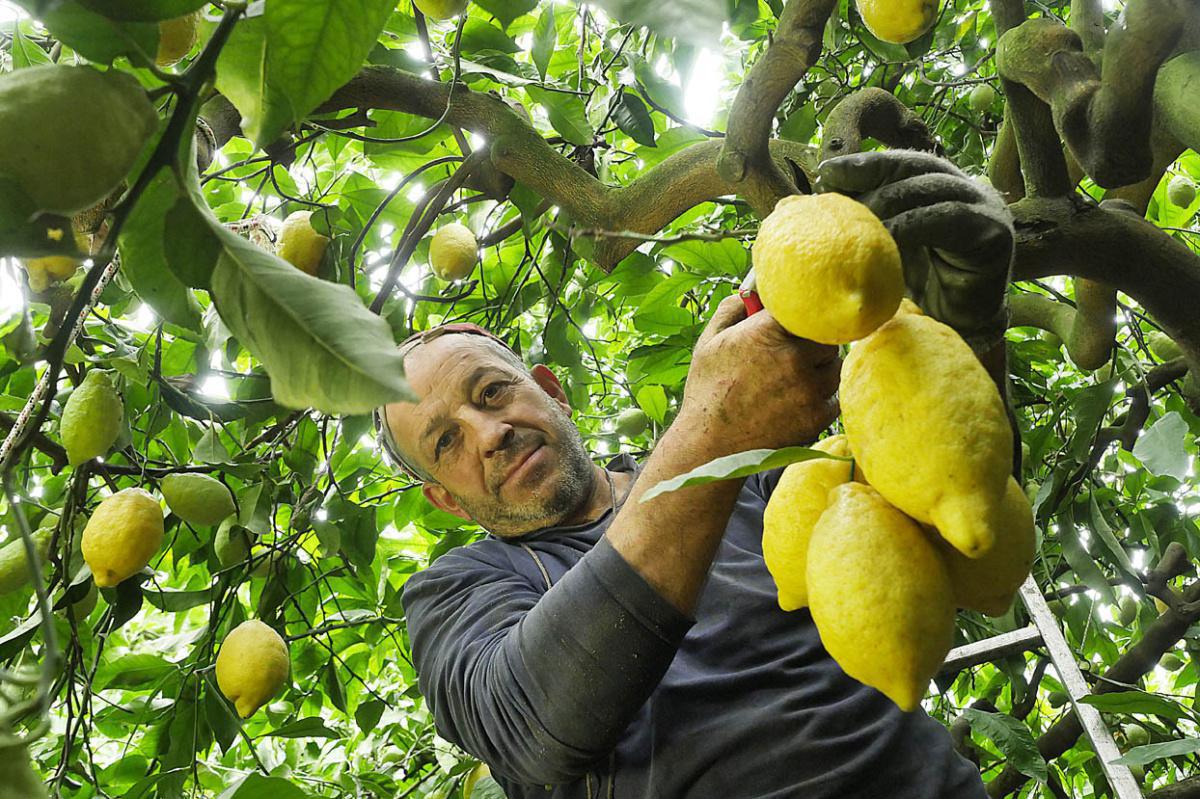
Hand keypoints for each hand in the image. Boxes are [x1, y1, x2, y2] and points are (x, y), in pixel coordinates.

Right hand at [678, 294, 839, 457]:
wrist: (711, 445)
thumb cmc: (707, 391)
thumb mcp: (709, 341)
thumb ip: (732, 308)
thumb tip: (753, 290)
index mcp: (768, 331)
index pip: (804, 306)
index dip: (800, 313)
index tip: (792, 320)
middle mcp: (795, 356)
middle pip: (826, 334)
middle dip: (813, 340)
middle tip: (793, 351)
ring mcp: (810, 387)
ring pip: (834, 364)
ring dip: (820, 367)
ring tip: (792, 378)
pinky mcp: (819, 415)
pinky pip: (835, 394)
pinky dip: (823, 394)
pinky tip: (799, 398)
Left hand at [816, 150, 1014, 350]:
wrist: (956, 331)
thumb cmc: (912, 292)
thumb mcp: (876, 251)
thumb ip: (847, 227)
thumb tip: (788, 207)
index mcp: (936, 185)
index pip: (897, 165)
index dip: (863, 164)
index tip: (826, 172)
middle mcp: (964, 188)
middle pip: (913, 168)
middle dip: (871, 175)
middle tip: (833, 190)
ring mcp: (984, 207)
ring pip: (929, 189)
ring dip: (887, 200)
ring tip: (854, 219)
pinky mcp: (994, 233)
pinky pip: (948, 219)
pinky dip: (912, 225)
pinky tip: (885, 239)